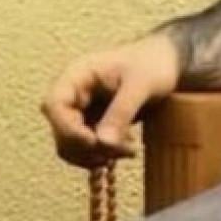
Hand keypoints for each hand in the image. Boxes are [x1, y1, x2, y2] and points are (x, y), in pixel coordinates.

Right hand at [39, 33, 180, 168]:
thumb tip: (101, 143)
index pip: (54, 106)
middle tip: (124, 150)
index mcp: (77, 75)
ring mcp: (81, 111)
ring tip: (129, 150)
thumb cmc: (153, 63)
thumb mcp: (141, 84)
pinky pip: (86, 150)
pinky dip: (101, 157)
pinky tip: (124, 152)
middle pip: (61, 131)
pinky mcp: (92, 125)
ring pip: (71, 146)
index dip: (68, 129)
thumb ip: (121, 111)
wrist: (167, 62)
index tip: (95, 142)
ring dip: (96, 156)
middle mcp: (73, 94)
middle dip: (90, 147)